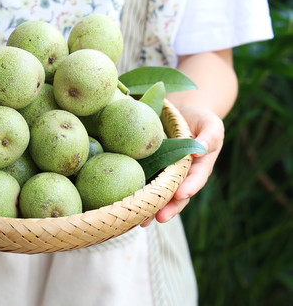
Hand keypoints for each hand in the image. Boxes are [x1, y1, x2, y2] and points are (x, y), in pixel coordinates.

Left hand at [141, 106, 224, 225]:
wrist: (180, 114)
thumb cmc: (198, 119)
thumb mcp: (209, 123)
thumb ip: (210, 135)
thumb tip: (201, 151)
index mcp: (199, 167)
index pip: (195, 179)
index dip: (189, 187)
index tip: (181, 194)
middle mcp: (182, 176)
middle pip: (177, 196)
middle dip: (169, 207)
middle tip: (159, 217)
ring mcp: (166, 176)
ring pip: (159, 196)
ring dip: (151, 209)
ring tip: (141, 222)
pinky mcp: (150, 172)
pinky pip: (144, 185)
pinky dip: (136, 197)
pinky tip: (125, 206)